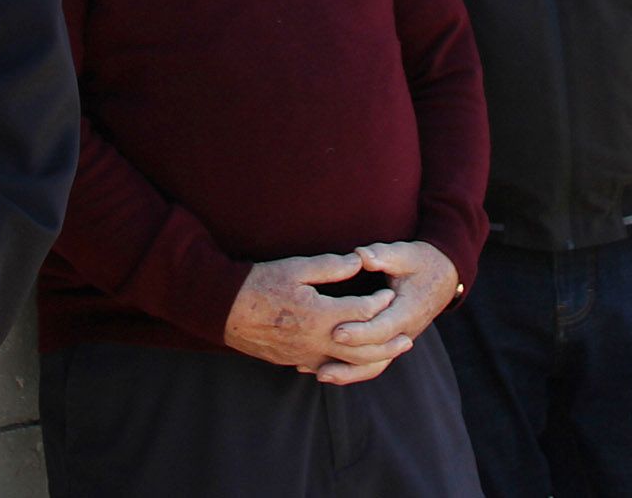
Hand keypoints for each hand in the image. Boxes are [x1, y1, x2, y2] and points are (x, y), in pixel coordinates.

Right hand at [224, 253, 397, 374]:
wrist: (224, 310)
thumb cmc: (260, 284)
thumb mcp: (296, 267)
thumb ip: (331, 266)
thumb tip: (359, 261)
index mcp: (319, 314)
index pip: (361, 312)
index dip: (379, 301)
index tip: (390, 292)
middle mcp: (316, 340)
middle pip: (362, 348)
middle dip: (387, 343)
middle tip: (407, 337)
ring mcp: (306, 355)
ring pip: (347, 366)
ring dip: (372, 361)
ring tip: (390, 355)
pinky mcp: (295, 361)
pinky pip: (327, 370)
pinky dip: (346, 368)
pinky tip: (355, 364)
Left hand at [318, 241, 459, 385]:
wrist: (443, 277)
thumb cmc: (422, 263)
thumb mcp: (406, 254)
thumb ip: (383, 255)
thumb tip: (360, 256)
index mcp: (408, 311)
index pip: (382, 328)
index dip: (359, 332)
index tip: (336, 331)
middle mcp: (405, 332)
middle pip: (376, 354)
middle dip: (347, 357)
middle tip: (319, 356)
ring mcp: (399, 341)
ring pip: (375, 365)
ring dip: (348, 373)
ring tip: (321, 374)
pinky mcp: (391, 344)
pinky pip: (373, 363)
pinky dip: (352, 371)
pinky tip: (328, 372)